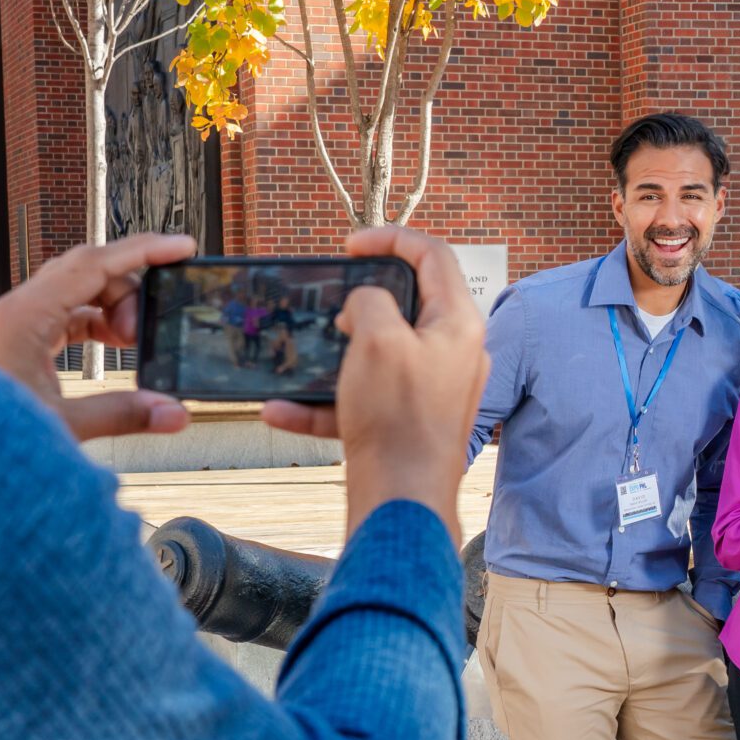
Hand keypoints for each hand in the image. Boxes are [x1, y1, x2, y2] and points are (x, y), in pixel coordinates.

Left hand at [0, 232, 195, 440]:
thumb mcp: (62, 425)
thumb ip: (123, 414)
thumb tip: (173, 412)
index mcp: (26, 316)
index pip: (95, 263)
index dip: (144, 251)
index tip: (180, 247)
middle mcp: (17, 312)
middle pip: (88, 273)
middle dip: (129, 291)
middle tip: (152, 328)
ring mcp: (13, 326)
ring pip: (75, 295)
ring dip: (111, 311)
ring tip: (134, 343)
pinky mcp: (13, 343)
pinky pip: (63, 317)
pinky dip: (93, 326)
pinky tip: (111, 349)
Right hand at [261, 226, 488, 544]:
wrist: (403, 501)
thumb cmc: (398, 418)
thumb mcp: (376, 338)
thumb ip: (370, 301)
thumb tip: (364, 304)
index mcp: (458, 323)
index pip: (433, 255)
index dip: (390, 238)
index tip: (350, 244)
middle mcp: (454, 353)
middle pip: (408, 305)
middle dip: (363, 299)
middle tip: (331, 299)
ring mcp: (434, 390)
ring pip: (381, 355)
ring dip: (339, 352)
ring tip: (307, 352)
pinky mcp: (411, 422)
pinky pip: (366, 400)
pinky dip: (327, 402)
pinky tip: (281, 410)